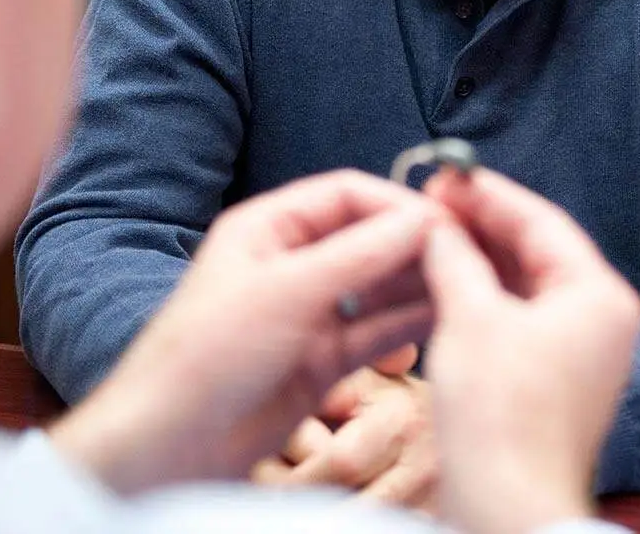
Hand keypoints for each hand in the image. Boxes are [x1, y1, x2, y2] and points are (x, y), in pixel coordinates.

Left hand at [48, 170, 441, 494]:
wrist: (171, 444)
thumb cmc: (206, 355)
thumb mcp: (286, 291)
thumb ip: (359, 255)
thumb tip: (424, 220)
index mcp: (268, 228)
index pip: (347, 195)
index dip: (397, 202)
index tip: (445, 218)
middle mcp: (292, 263)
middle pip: (369, 237)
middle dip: (415, 243)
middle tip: (468, 252)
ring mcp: (309, 312)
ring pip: (378, 286)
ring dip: (418, 283)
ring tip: (465, 285)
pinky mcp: (323, 359)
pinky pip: (376, 332)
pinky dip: (408, 325)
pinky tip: (444, 319)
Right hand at [421, 168, 639, 533]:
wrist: (510, 508)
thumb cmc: (501, 418)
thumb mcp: (470, 318)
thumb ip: (454, 258)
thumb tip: (437, 225)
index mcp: (600, 295)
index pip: (542, 221)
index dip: (488, 194)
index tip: (446, 175)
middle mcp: (602, 319)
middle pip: (536, 251)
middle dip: (481, 226)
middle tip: (431, 202)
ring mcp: (581, 353)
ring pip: (525, 286)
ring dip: (478, 261)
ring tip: (429, 237)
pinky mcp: (554, 380)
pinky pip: (519, 319)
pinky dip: (482, 299)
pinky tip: (442, 285)